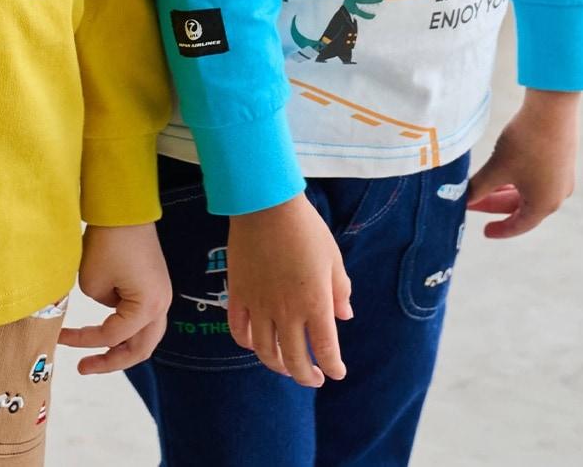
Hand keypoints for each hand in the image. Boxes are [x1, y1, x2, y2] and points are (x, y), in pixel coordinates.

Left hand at [57, 223, 170, 374]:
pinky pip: (143, 318)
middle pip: (140, 349)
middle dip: (111, 362)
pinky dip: (126, 329)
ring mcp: (162, 295)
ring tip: (95, 355)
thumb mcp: (92, 281)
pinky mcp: (155, 285)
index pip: (112, 336)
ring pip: (144, 336)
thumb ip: (98, 305)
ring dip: (121, 347)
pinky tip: (107, 329)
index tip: (61, 336)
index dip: (84, 340)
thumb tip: (107, 305)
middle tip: (84, 367)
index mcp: (147, 307)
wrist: (125, 208)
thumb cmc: (108, 242)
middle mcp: (161, 305)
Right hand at [227, 194, 350, 387]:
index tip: (336, 372)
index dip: (333, 368)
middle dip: (305, 376)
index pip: (326, 351)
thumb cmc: (305, 228)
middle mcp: (286, 311)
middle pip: (294, 360)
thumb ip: (340, 290)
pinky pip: (239, 329)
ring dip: (277, 365)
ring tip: (285, 366)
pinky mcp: (238, 293)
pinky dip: (247, 343)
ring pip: (265, 351)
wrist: (265, 204)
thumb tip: (344, 315)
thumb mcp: (333, 258)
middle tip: (312, 377)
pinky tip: (255, 343)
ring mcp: (259, 304)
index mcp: (315, 303)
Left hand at [467, 88, 579, 238]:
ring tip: (481, 185)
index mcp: (544, 204)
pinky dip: (517, 180)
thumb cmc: (524, 143)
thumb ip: (479, 187)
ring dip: (504, 191)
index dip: (500, 230)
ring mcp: (561, 178)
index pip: (519, 225)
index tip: (485, 231)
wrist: (551, 110)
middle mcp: (557, 195)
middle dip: (494, 204)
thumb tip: (463, 199)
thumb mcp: (497, 167)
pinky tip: (502, 171)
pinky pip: (536, 179)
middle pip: (522, 207)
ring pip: (528, 192)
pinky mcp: (561, 162)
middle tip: (471, 201)